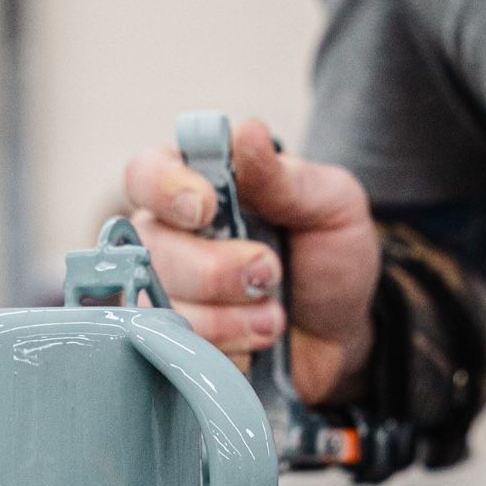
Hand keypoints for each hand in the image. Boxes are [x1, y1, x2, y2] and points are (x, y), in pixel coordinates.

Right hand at [123, 117, 378, 403]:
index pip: (146, 173)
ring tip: (272, 319)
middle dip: (215, 271)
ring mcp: (158, 296)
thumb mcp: (330, 205)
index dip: (166, 189)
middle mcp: (165, 239)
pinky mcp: (165, 347)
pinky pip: (171, 353)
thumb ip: (283, 177)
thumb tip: (244, 132)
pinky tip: (253, 346)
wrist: (340, 337)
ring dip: (226, 319)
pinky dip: (223, 353)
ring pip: (157, 308)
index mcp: (195, 189)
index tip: (206, 209)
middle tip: (270, 275)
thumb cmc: (329, 260)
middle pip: (150, 250)